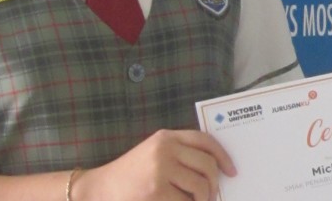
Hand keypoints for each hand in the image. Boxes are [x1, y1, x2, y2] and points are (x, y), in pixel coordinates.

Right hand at [74, 129, 235, 200]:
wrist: (100, 189)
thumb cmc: (131, 174)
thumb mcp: (154, 153)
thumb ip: (180, 154)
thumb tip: (216, 169)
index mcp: (166, 137)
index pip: (205, 141)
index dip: (223, 156)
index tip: (231, 171)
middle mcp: (164, 149)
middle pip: (207, 165)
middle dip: (213, 184)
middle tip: (210, 195)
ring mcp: (160, 170)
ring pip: (200, 186)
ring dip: (201, 199)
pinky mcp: (156, 191)